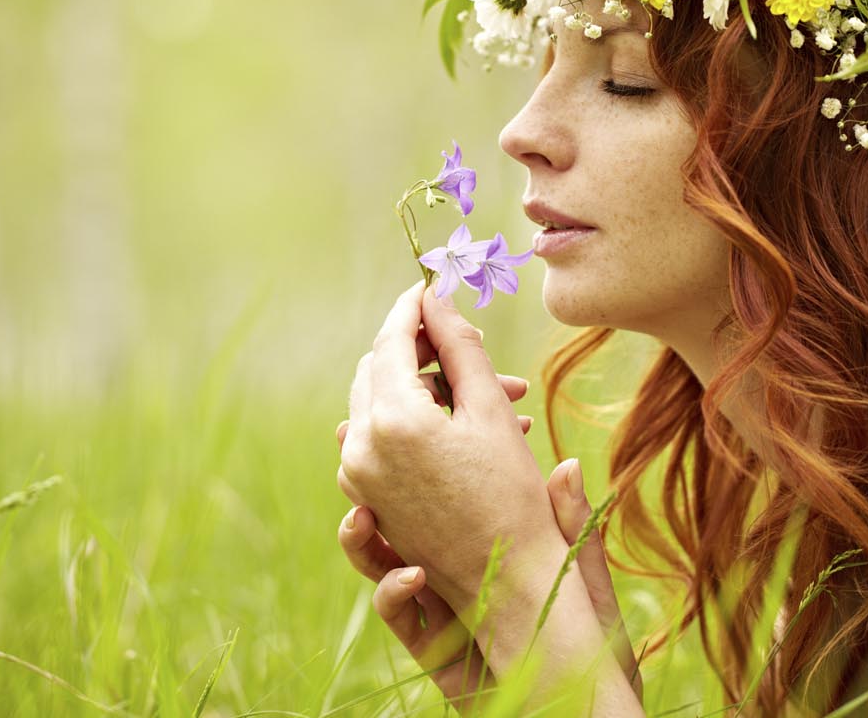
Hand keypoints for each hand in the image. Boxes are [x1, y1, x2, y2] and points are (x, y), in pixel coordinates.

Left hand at [336, 280, 570, 611]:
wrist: (506, 582)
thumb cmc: (511, 496)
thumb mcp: (490, 411)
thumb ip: (459, 346)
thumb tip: (436, 298)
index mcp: (392, 420)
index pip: (391, 340)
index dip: (413, 307)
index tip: (432, 286)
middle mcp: (361, 446)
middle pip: (377, 368)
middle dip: (420, 347)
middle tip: (463, 341)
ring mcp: (357, 475)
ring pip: (376, 401)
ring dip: (420, 386)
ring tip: (480, 392)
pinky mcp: (365, 496)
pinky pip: (376, 437)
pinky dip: (409, 419)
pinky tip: (456, 424)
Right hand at [336, 418, 643, 709]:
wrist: (573, 699)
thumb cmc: (587, 638)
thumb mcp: (581, 575)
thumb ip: (572, 527)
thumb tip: (569, 464)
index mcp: (484, 536)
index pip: (445, 485)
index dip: (431, 450)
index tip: (430, 413)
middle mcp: (450, 564)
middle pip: (396, 512)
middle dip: (374, 476)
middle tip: (352, 438)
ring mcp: (436, 605)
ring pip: (380, 560)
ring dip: (361, 534)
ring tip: (361, 514)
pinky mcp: (430, 647)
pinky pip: (396, 616)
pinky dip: (393, 593)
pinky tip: (411, 576)